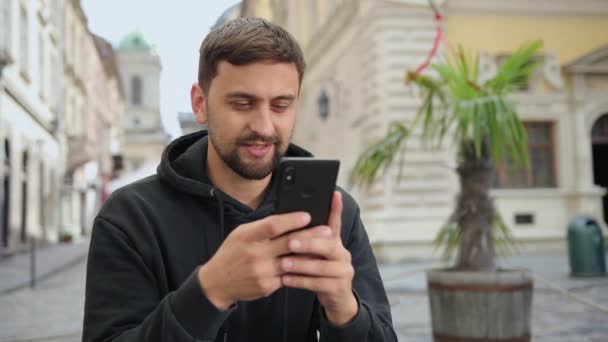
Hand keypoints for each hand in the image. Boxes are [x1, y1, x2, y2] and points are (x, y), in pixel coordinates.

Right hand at [197, 211, 334, 309]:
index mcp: (247, 237)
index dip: (291, 220)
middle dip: (311, 236)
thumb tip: (286, 218)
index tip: (307, 216)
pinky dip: (301, 269)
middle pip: (288, 243)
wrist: (217, 282)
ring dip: (311, 254)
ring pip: (292, 261)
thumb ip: (261, 227)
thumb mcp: (240, 234)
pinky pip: (288, 275)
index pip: (272, 226)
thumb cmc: (232, 253)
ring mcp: (262, 272)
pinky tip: (312, 264)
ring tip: (326, 247)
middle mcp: (255, 254)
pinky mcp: (267, 286)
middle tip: (328, 231)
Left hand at [280, 192, 358, 325]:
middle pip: (328, 245)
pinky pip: (317, 284)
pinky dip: (300, 281)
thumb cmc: (320, 271)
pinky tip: (285, 280)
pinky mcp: (338, 287)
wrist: (337, 298)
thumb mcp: (316, 253)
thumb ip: (308, 239)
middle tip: (290, 243)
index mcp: (336, 242)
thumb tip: (291, 221)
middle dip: (308, 243)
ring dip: (300, 265)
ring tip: (283, 264)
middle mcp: (343, 254)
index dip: (336, 208)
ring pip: (321, 267)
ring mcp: (343, 271)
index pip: (336, 222)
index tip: (333, 194)